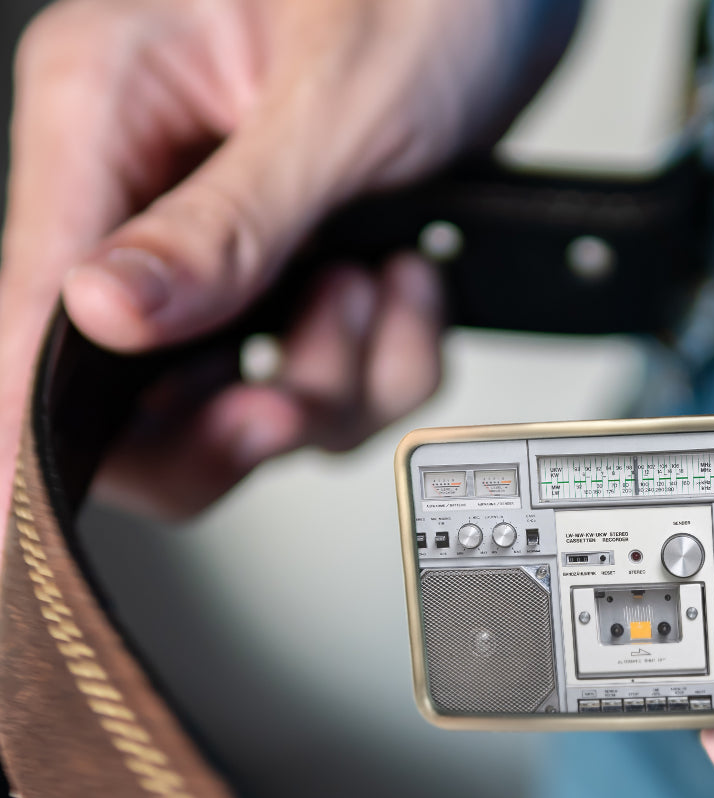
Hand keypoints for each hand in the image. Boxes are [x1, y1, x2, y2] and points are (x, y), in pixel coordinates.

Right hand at [0, 0, 577, 515]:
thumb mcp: (334, 104)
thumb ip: (225, 224)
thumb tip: (103, 315)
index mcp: (110, 113)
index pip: (33, 300)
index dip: (26, 421)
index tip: (16, 514)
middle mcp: (154, 192)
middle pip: (140, 395)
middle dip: (242, 417)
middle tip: (298, 400)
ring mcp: (231, 248)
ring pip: (255, 401)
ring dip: (341, 375)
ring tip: (381, 283)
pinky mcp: (298, 281)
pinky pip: (337, 381)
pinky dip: (391, 360)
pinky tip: (410, 284)